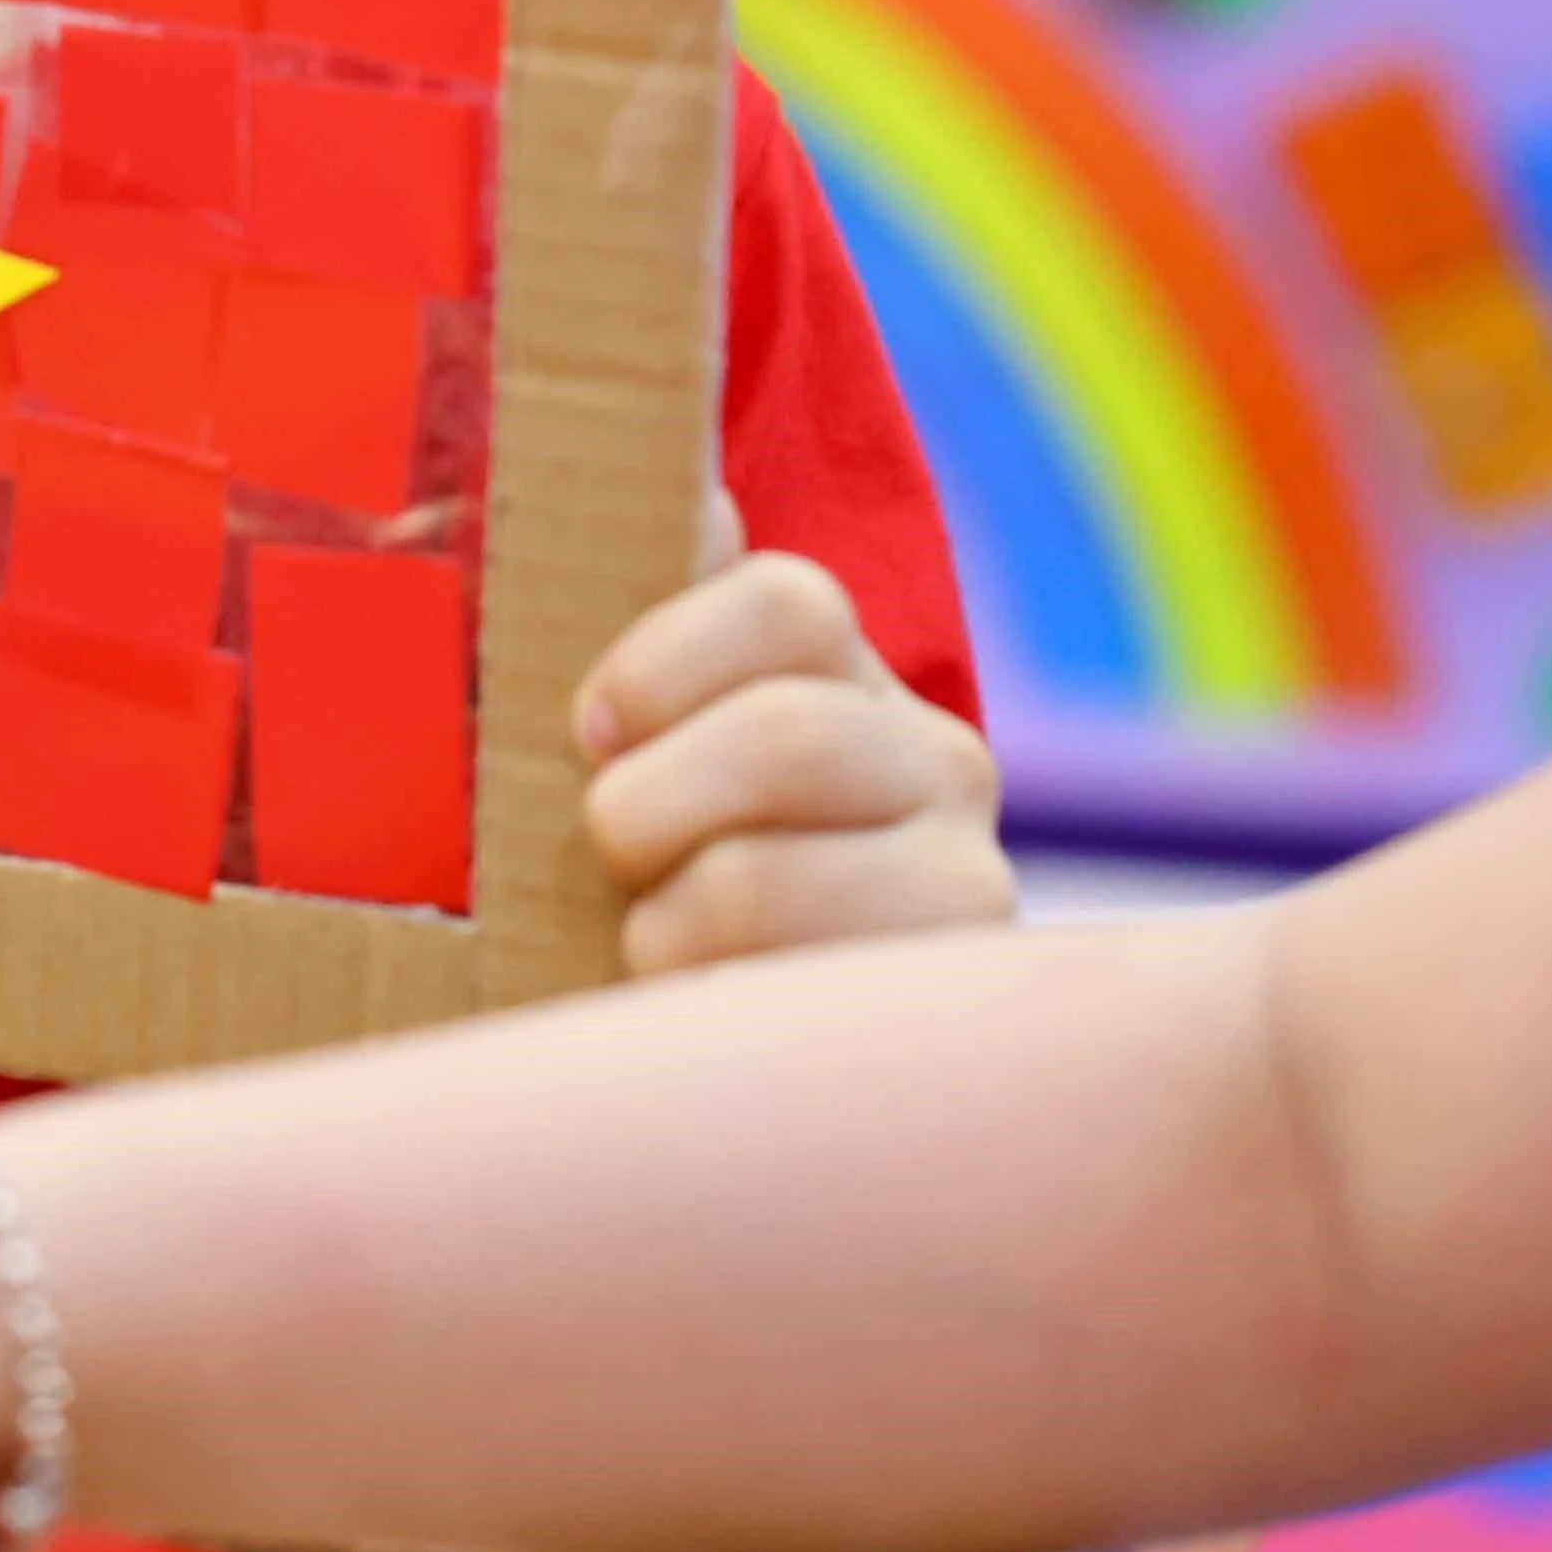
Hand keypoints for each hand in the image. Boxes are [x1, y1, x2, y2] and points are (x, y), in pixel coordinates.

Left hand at [575, 500, 1011, 972]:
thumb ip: (632, 604)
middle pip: (784, 737)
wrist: (719, 1053)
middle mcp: (934, 757)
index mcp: (844, 669)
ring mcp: (962, 882)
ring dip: (662, 924)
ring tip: (655, 947)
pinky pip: (784, 1000)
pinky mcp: (942, 1005)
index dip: (663, 661)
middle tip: (611, 855)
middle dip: (646, 807)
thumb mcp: (628, 735)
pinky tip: (708, 1010)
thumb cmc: (647, 870)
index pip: (788, 603)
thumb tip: (694, 498)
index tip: (589, 729)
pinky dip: (704, 1006)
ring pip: (762, 882)